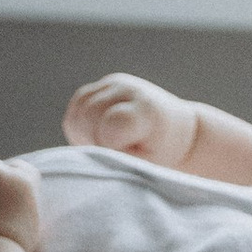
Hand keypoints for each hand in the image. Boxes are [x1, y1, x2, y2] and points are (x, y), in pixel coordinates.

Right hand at [64, 73, 197, 165]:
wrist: (176, 131)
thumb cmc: (163, 156)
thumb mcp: (148, 166)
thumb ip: (120, 163)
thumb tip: (89, 159)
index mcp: (147, 108)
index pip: (111, 126)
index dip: (110, 148)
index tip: (126, 157)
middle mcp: (128, 88)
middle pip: (88, 115)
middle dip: (95, 141)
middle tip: (116, 152)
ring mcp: (112, 84)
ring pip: (76, 114)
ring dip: (85, 135)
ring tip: (108, 144)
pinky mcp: (99, 87)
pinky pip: (74, 111)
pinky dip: (80, 128)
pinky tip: (99, 135)